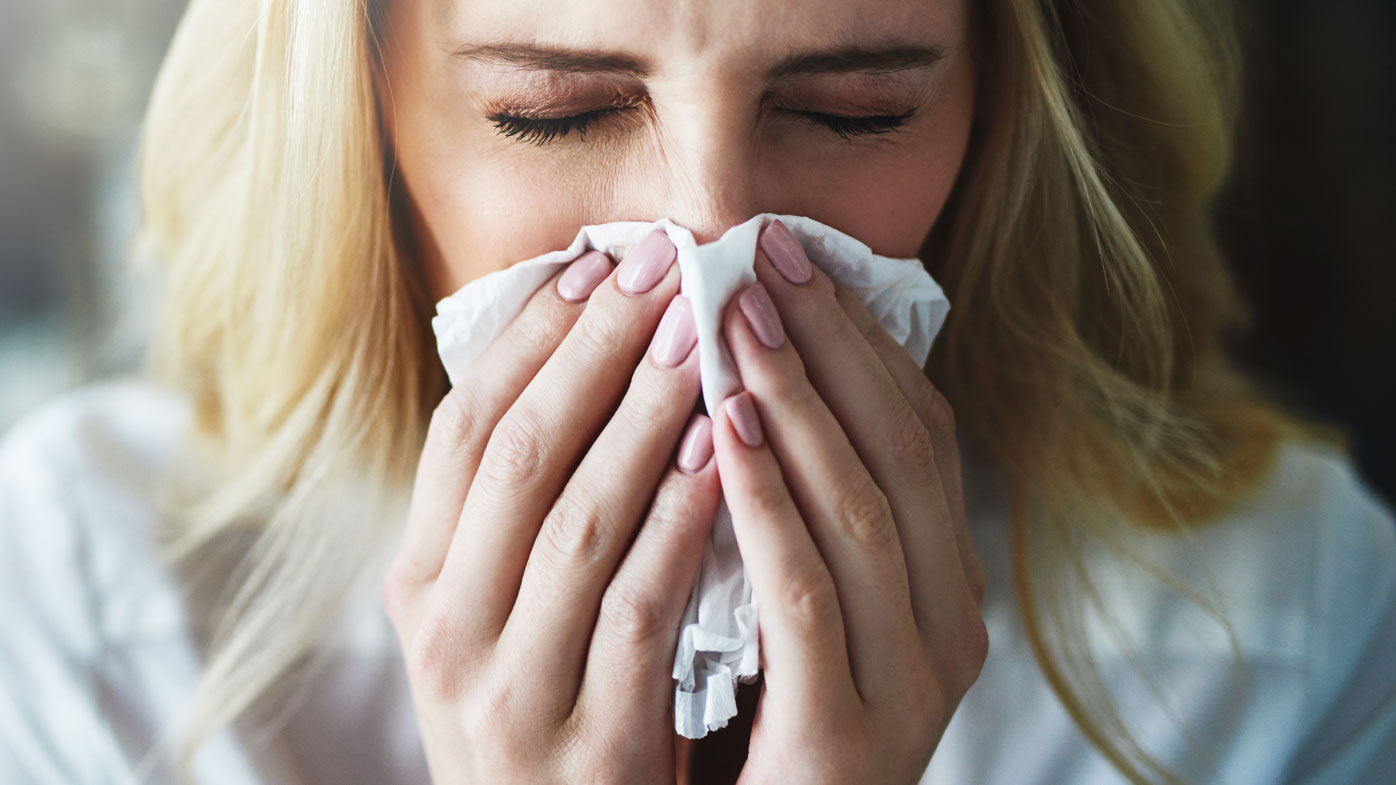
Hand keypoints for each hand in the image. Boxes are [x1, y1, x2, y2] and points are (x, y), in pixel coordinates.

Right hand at [382, 231, 722, 783]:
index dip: (529, 339)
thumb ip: (520, 514)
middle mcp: (446, 629)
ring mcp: (508, 687)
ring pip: (577, 519)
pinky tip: (727, 455)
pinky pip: (639, 608)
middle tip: (663, 267)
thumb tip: (585, 362)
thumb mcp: (501, 615)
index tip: (596, 263)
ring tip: (702, 336)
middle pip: (518, 454)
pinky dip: (680, 523)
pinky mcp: (585, 740)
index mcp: (422, 582)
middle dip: (594, 348)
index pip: (464, 430)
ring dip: (645, 416)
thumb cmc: (546, 706)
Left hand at [703, 220, 988, 784]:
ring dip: (796, 402)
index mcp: (946, 586)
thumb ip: (801, 508)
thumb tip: (757, 372)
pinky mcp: (843, 737)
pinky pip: (806, 595)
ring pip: (862, 510)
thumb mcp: (803, 603)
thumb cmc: (763, 718)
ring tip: (731, 317)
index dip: (859, 338)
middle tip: (758, 257)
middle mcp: (949, 628)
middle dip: (829, 345)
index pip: (921, 433)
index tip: (790, 256)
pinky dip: (766, 503)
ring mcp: (908, 687)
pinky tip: (719, 429)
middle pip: (902, 451)